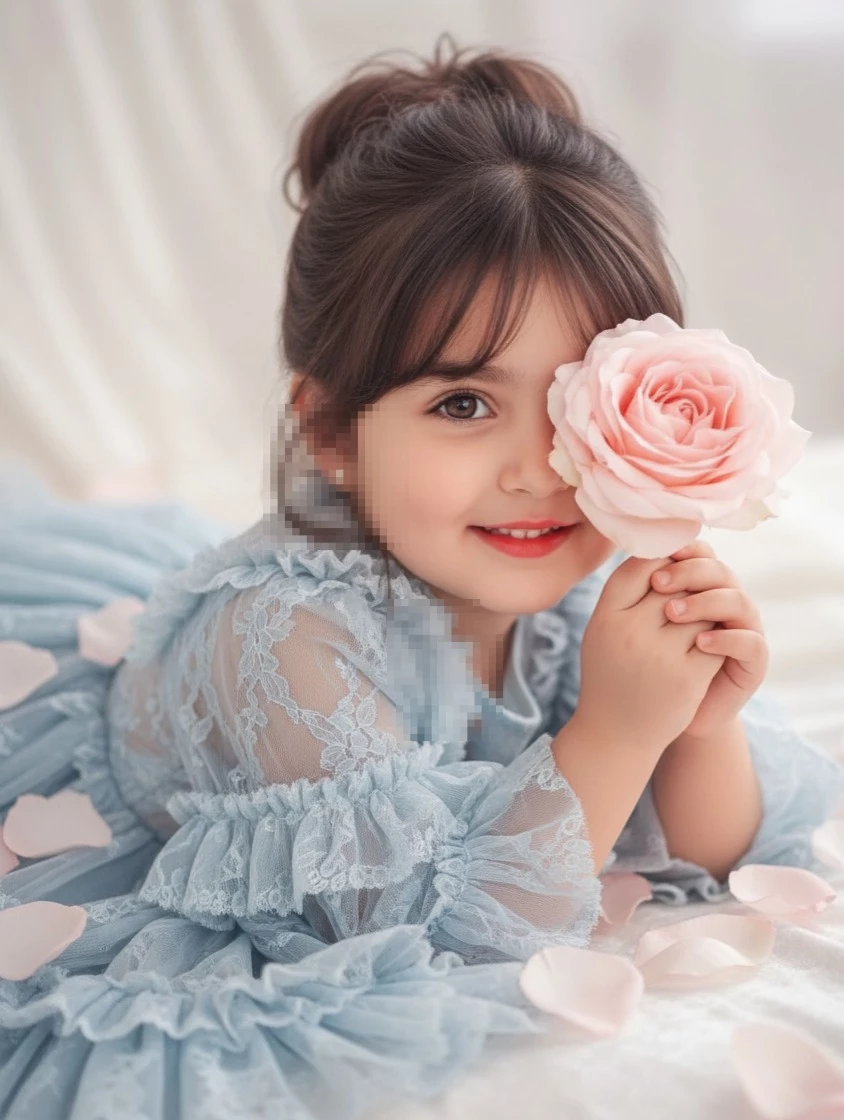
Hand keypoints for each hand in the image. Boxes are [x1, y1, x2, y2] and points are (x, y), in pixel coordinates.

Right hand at [576, 554, 726, 754]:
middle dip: (687, 584)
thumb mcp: (601, 631)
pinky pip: (715, 639)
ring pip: (699, 608)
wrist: (614, 735)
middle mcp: (630, 631)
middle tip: (692, 591)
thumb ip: (623, 594)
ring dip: (706, 610)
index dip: (661, 559)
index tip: (670, 565)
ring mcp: (660, 654)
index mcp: (605, 616)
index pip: (639, 565)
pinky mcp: (687, 677)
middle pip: (673, 583)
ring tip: (701, 618)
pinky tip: (712, 643)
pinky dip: (718, 638)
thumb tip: (660, 550)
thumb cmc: (610, 675)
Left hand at [649, 540, 768, 739]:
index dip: (679, 551)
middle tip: (658, 583)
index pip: (699, 555)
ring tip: (672, 614)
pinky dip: (726, 638)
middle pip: (719, 571)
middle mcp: (726, 603)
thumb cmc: (646, 668)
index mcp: (701, 588)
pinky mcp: (754, 662)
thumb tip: (633, 553)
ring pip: (738, 601)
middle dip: (688, 572)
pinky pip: (751, 642)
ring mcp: (744, 631)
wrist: (660, 719)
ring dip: (705, 602)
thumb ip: (642, 592)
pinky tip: (700, 643)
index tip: (650, 559)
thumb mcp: (639, 626)